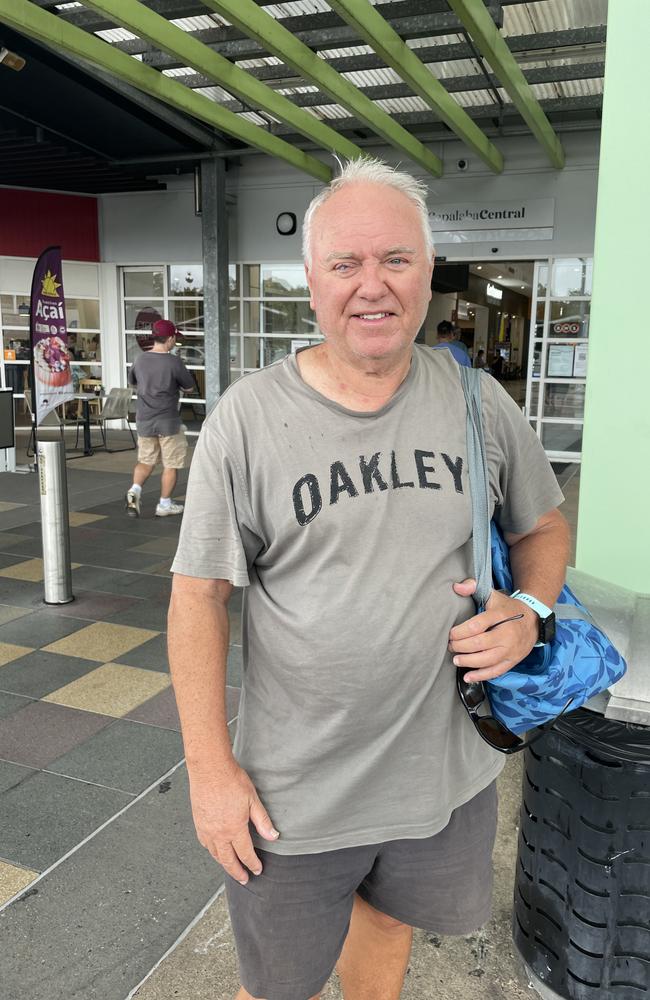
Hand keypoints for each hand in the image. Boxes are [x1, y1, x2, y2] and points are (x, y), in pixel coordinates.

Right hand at [189, 763, 278, 884]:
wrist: (209, 768)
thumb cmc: (231, 780)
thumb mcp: (253, 800)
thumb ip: (262, 821)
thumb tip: (273, 836)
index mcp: (234, 829)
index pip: (245, 854)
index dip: (252, 864)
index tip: (257, 870)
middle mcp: (218, 833)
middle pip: (228, 860)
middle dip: (237, 872)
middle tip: (244, 879)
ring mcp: (206, 829)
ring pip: (215, 854)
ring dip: (224, 864)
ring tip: (231, 868)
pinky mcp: (198, 822)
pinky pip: (205, 843)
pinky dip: (212, 851)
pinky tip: (215, 850)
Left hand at [448, 578, 537, 682]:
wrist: (534, 620)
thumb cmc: (508, 608)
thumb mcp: (493, 594)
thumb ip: (473, 587)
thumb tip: (456, 587)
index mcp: (500, 615)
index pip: (476, 626)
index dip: (459, 632)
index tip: (450, 634)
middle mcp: (507, 634)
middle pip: (479, 644)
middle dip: (460, 646)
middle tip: (451, 646)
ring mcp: (511, 649)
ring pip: (487, 660)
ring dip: (468, 661)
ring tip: (456, 659)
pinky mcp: (513, 661)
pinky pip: (496, 671)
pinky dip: (481, 676)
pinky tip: (467, 677)